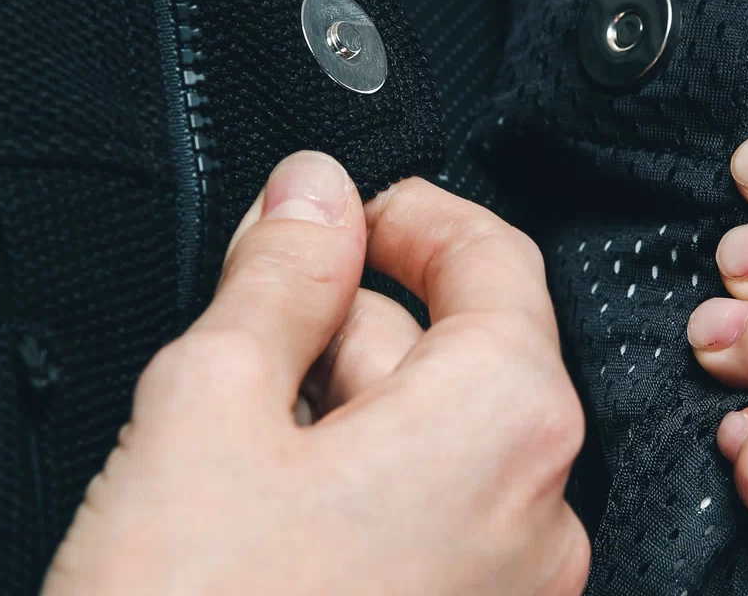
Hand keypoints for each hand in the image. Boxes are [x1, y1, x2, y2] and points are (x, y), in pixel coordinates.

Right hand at [42, 151, 588, 595]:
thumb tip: (311, 190)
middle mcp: (535, 506)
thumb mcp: (212, 405)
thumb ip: (279, 275)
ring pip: (433, 428)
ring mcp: (509, 583)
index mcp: (503, 421)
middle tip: (253, 330)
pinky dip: (356, 479)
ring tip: (240, 446)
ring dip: (341, 403)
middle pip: (455, 343)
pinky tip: (268, 516)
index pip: (492, 256)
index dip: (410, 215)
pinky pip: (427, 508)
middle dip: (354, 317)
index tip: (342, 212)